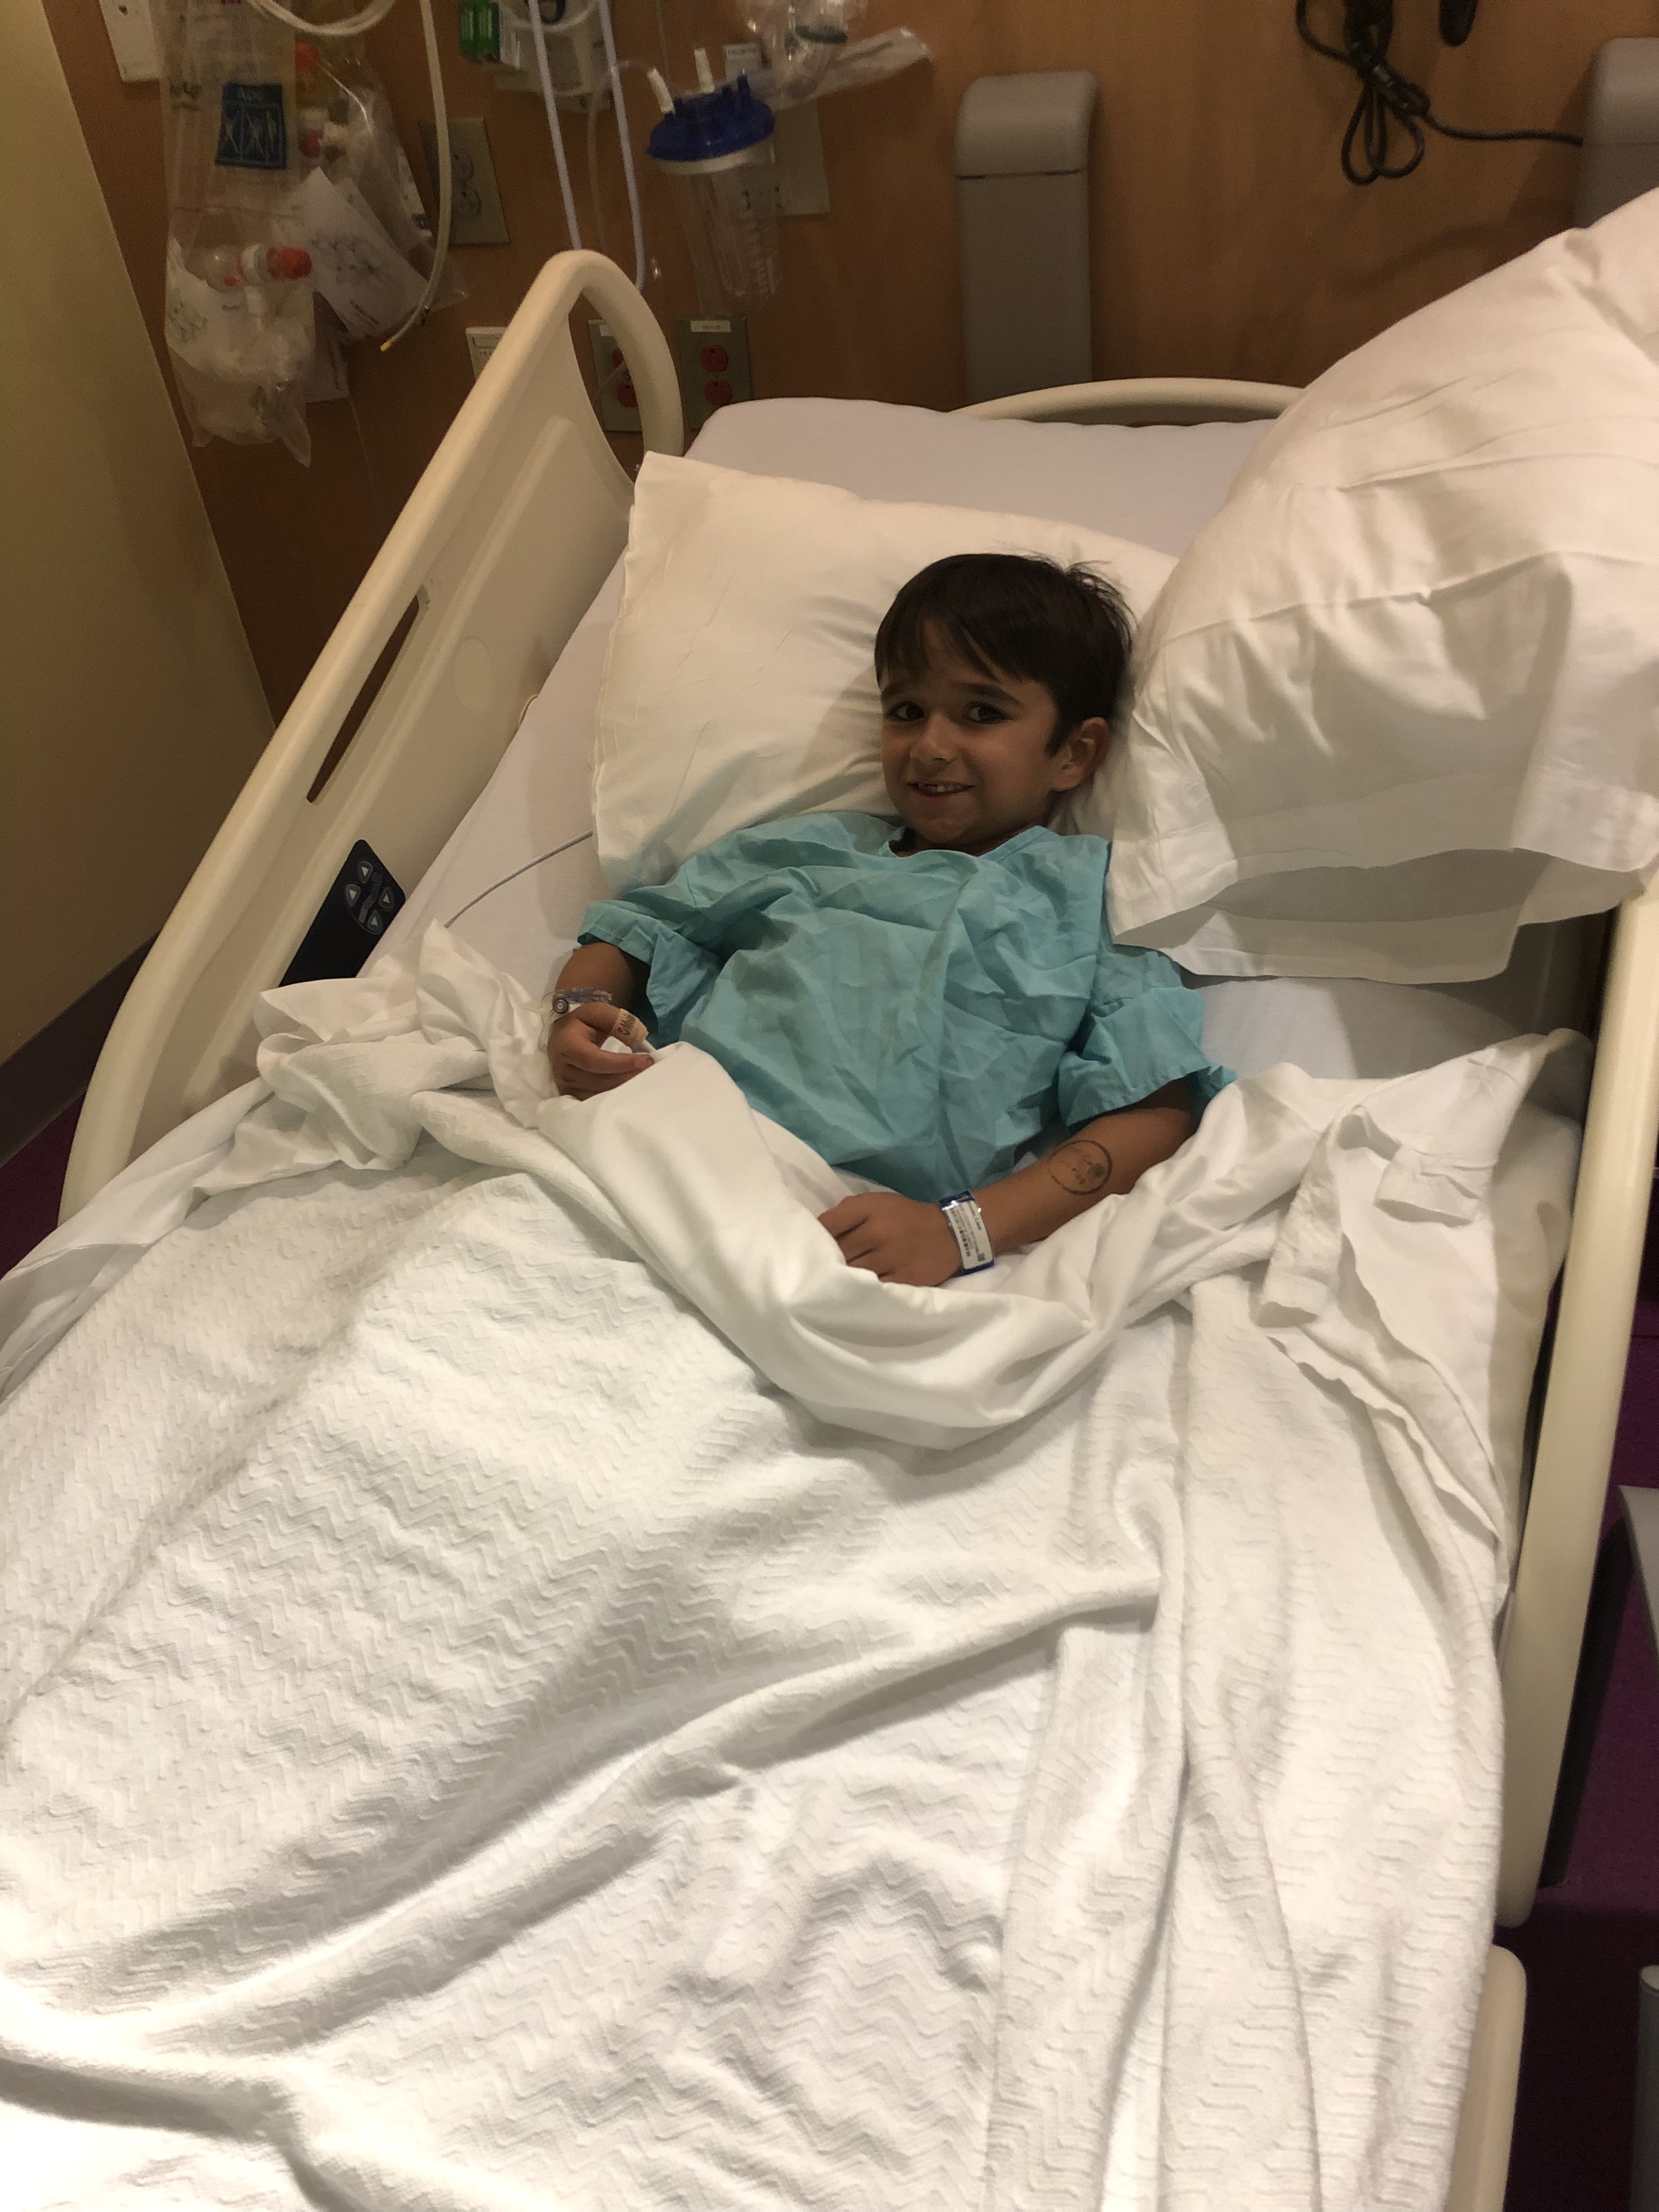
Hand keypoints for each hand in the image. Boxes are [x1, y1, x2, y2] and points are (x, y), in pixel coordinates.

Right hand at [549, 1002, 653, 1099]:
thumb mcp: (595, 1012)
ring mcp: (567, 1087)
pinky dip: (616, 1097)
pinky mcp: (573, 1096)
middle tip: (650, 1069)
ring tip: (643, 1077)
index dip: (621, 1063)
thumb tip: (637, 1037)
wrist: (561, 1038)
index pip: (595, 1060)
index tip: (646, 1060)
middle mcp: (563, 1070)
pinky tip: (630, 1088)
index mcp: (567, 1046)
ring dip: (625, 1087)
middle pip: (600, 1080)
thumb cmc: (580, 1025)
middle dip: (628, 1076)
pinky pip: (596, 1101)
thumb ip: (615, 1019)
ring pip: (600, 1094)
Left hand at [817, 1192, 965, 1286]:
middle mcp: (878, 1232)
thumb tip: (816, 1233)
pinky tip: (857, 1294)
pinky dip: (863, 1292)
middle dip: (827, 1262)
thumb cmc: (905, 1217)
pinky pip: (874, 1290)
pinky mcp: (904, 1280)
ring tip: (835, 1285)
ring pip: (853, 1274)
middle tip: (819, 1271)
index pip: (828, 1225)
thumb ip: (845, 1214)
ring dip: (842, 1280)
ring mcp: (891, 1258)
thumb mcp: (875, 1203)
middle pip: (837, 1253)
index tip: (810, 1247)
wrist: (950, 1233)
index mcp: (869, 1209)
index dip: (815, 1237)